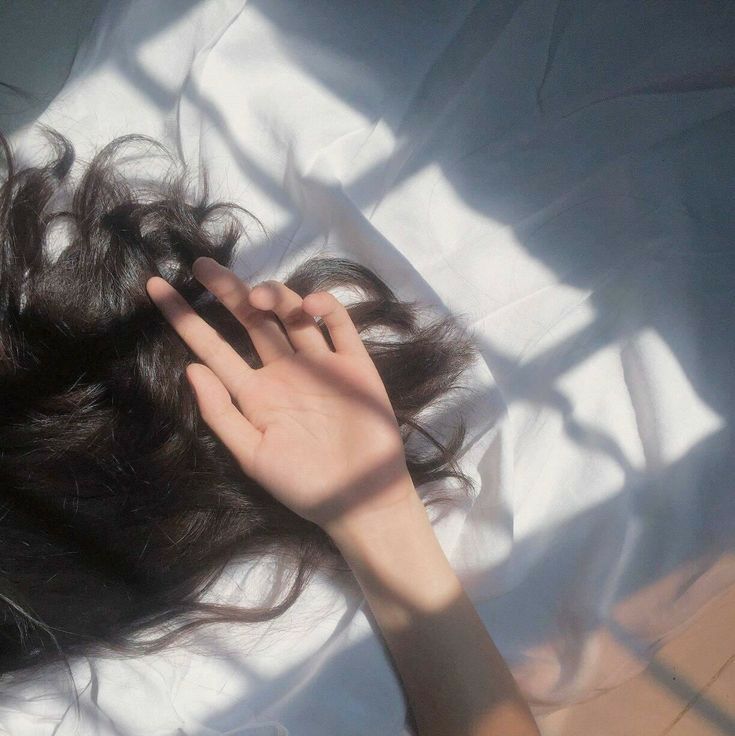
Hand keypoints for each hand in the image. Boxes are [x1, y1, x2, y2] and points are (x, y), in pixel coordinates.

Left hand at [145, 258, 414, 532]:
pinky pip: (338, 326)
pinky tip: (308, 305)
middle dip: (226, 290)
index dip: (184, 318)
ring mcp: (319, 364)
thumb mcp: (251, 454)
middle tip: (203, 266)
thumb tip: (190, 367)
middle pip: (250, 321)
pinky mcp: (354, 364)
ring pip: (292, 315)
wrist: (360, 500)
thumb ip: (220, 412)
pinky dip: (324, 308)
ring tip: (258, 297)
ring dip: (274, 296)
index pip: (213, 347)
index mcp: (255, 392)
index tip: (155, 288)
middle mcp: (283, 371)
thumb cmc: (303, 483)